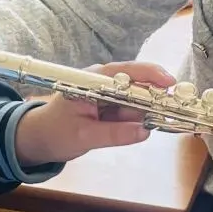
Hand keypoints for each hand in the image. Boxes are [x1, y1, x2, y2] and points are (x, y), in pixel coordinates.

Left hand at [14, 62, 175, 166]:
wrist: (38, 139)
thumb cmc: (55, 133)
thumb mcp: (84, 136)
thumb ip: (114, 134)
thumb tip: (145, 132)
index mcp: (92, 81)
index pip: (126, 72)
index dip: (150, 75)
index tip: (170, 83)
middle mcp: (102, 82)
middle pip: (136, 83)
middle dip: (155, 95)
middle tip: (174, 108)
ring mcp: (106, 95)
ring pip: (135, 98)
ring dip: (149, 109)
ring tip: (162, 120)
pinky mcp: (109, 107)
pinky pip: (130, 110)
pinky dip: (139, 118)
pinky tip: (147, 126)